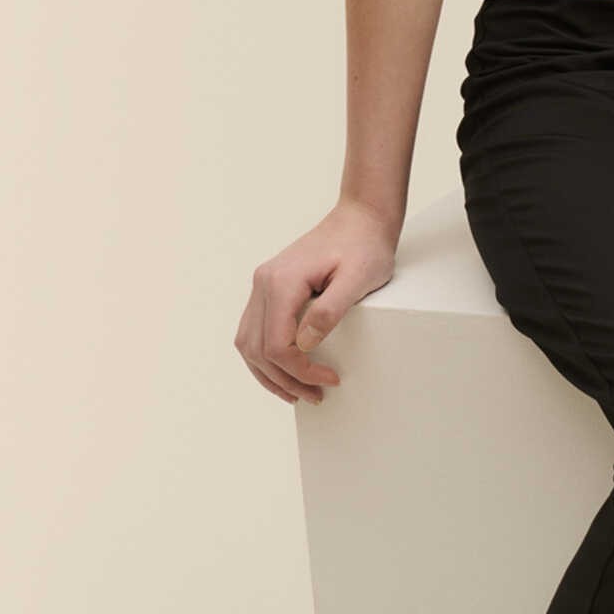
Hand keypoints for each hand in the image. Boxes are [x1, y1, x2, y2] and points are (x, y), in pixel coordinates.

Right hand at [234, 198, 400, 407]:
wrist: (361, 217)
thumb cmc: (365, 245)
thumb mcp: (358, 279)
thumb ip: (330, 311)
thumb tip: (304, 344)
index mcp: (282, 282)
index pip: (277, 345)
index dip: (300, 370)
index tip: (329, 379)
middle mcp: (263, 282)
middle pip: (258, 349)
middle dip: (284, 380)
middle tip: (315, 396)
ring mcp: (263, 284)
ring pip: (248, 343)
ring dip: (269, 374)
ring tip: (297, 392)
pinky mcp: (269, 286)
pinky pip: (255, 330)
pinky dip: (265, 356)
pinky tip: (284, 369)